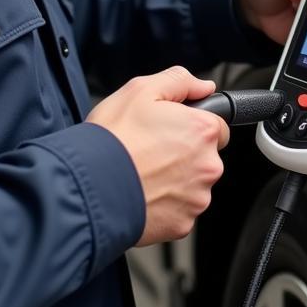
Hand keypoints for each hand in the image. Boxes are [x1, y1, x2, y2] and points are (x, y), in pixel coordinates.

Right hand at [86, 66, 229, 245]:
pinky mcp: (183, 224)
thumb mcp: (140, 91)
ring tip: (142, 173)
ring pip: (193, 185)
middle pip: (206, 157)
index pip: (217, 126)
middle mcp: (208, 166)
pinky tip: (142, 193)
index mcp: (202, 131)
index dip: (192, 125)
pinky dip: (164, 205)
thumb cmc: (113, 139)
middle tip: (150, 150)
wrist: (89, 188)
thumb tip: (204, 86)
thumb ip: (179, 81)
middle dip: (184, 154)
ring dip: (175, 180)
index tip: (171, 130)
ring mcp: (197, 198)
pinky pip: (179, 211)